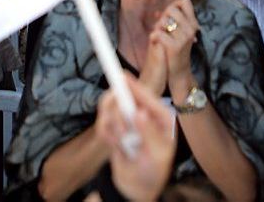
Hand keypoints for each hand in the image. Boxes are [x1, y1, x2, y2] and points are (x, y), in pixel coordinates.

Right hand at [95, 74, 175, 200]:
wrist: (135, 186)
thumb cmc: (153, 171)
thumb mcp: (156, 155)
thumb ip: (148, 133)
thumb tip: (140, 112)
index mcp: (160, 117)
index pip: (146, 97)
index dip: (133, 86)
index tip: (121, 77)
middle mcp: (143, 113)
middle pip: (123, 98)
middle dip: (119, 116)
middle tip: (123, 133)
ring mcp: (127, 119)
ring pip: (110, 110)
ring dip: (114, 129)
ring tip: (124, 145)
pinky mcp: (113, 127)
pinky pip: (102, 124)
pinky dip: (107, 137)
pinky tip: (117, 148)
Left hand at [150, 0, 198, 84]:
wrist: (178, 70)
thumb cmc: (175, 49)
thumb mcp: (176, 33)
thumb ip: (169, 21)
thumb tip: (157, 12)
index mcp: (193, 23)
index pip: (185, 1)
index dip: (174, 4)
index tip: (169, 15)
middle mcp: (191, 28)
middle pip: (172, 9)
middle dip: (163, 16)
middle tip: (162, 27)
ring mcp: (184, 37)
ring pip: (164, 20)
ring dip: (158, 26)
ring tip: (158, 34)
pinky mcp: (176, 46)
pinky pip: (159, 33)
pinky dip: (154, 35)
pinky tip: (155, 40)